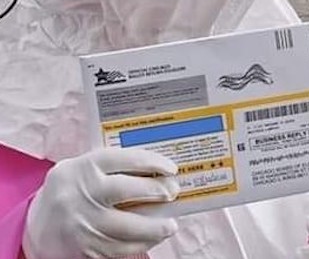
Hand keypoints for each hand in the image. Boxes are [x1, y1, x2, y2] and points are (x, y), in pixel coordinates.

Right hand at [23, 148, 180, 258]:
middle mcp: (83, 193)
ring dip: (155, 227)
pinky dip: (141, 244)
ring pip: (127, 227)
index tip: (171, 169)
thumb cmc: (72, 189)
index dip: (153, 162)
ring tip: (170, 225)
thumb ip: (115, 167)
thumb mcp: (85, 168)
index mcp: (85, 167)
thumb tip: (159, 173)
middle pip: (127, 190)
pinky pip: (120, 248)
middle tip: (173, 193)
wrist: (36, 225)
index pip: (125, 159)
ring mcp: (83, 222)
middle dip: (156, 191)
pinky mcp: (86, 247)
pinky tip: (153, 238)